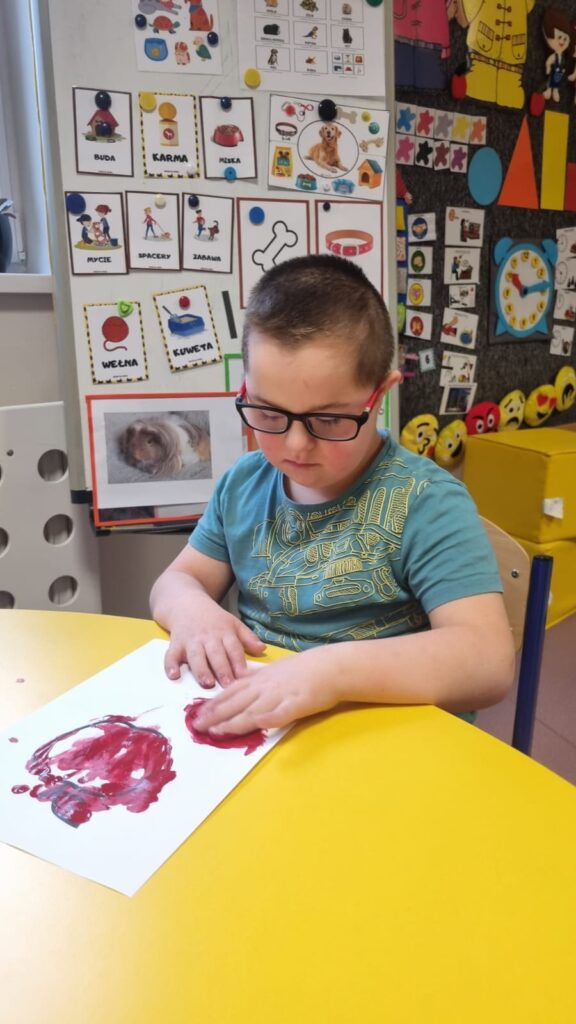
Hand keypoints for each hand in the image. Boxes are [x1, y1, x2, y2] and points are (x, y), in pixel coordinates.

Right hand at [164, 605, 265, 687]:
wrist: (186, 602)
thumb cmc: (213, 618)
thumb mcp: (233, 623)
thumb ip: (247, 638)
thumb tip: (263, 650)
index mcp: (225, 632)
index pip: (234, 648)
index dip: (239, 662)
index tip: (245, 677)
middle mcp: (208, 637)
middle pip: (216, 654)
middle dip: (222, 669)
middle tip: (228, 684)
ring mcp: (191, 640)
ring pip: (196, 656)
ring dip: (201, 669)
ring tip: (206, 682)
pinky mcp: (175, 643)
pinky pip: (171, 654)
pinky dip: (170, 665)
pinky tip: (173, 675)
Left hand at [192, 648, 341, 734]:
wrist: (330, 666)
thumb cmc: (305, 668)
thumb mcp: (276, 670)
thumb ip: (259, 679)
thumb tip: (242, 684)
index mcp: (260, 679)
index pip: (231, 691)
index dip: (214, 703)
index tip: (198, 712)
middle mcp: (265, 687)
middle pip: (235, 702)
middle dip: (214, 715)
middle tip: (196, 726)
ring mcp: (279, 696)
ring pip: (250, 710)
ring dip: (231, 721)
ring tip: (214, 731)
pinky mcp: (295, 705)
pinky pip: (278, 714)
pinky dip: (264, 721)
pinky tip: (254, 727)